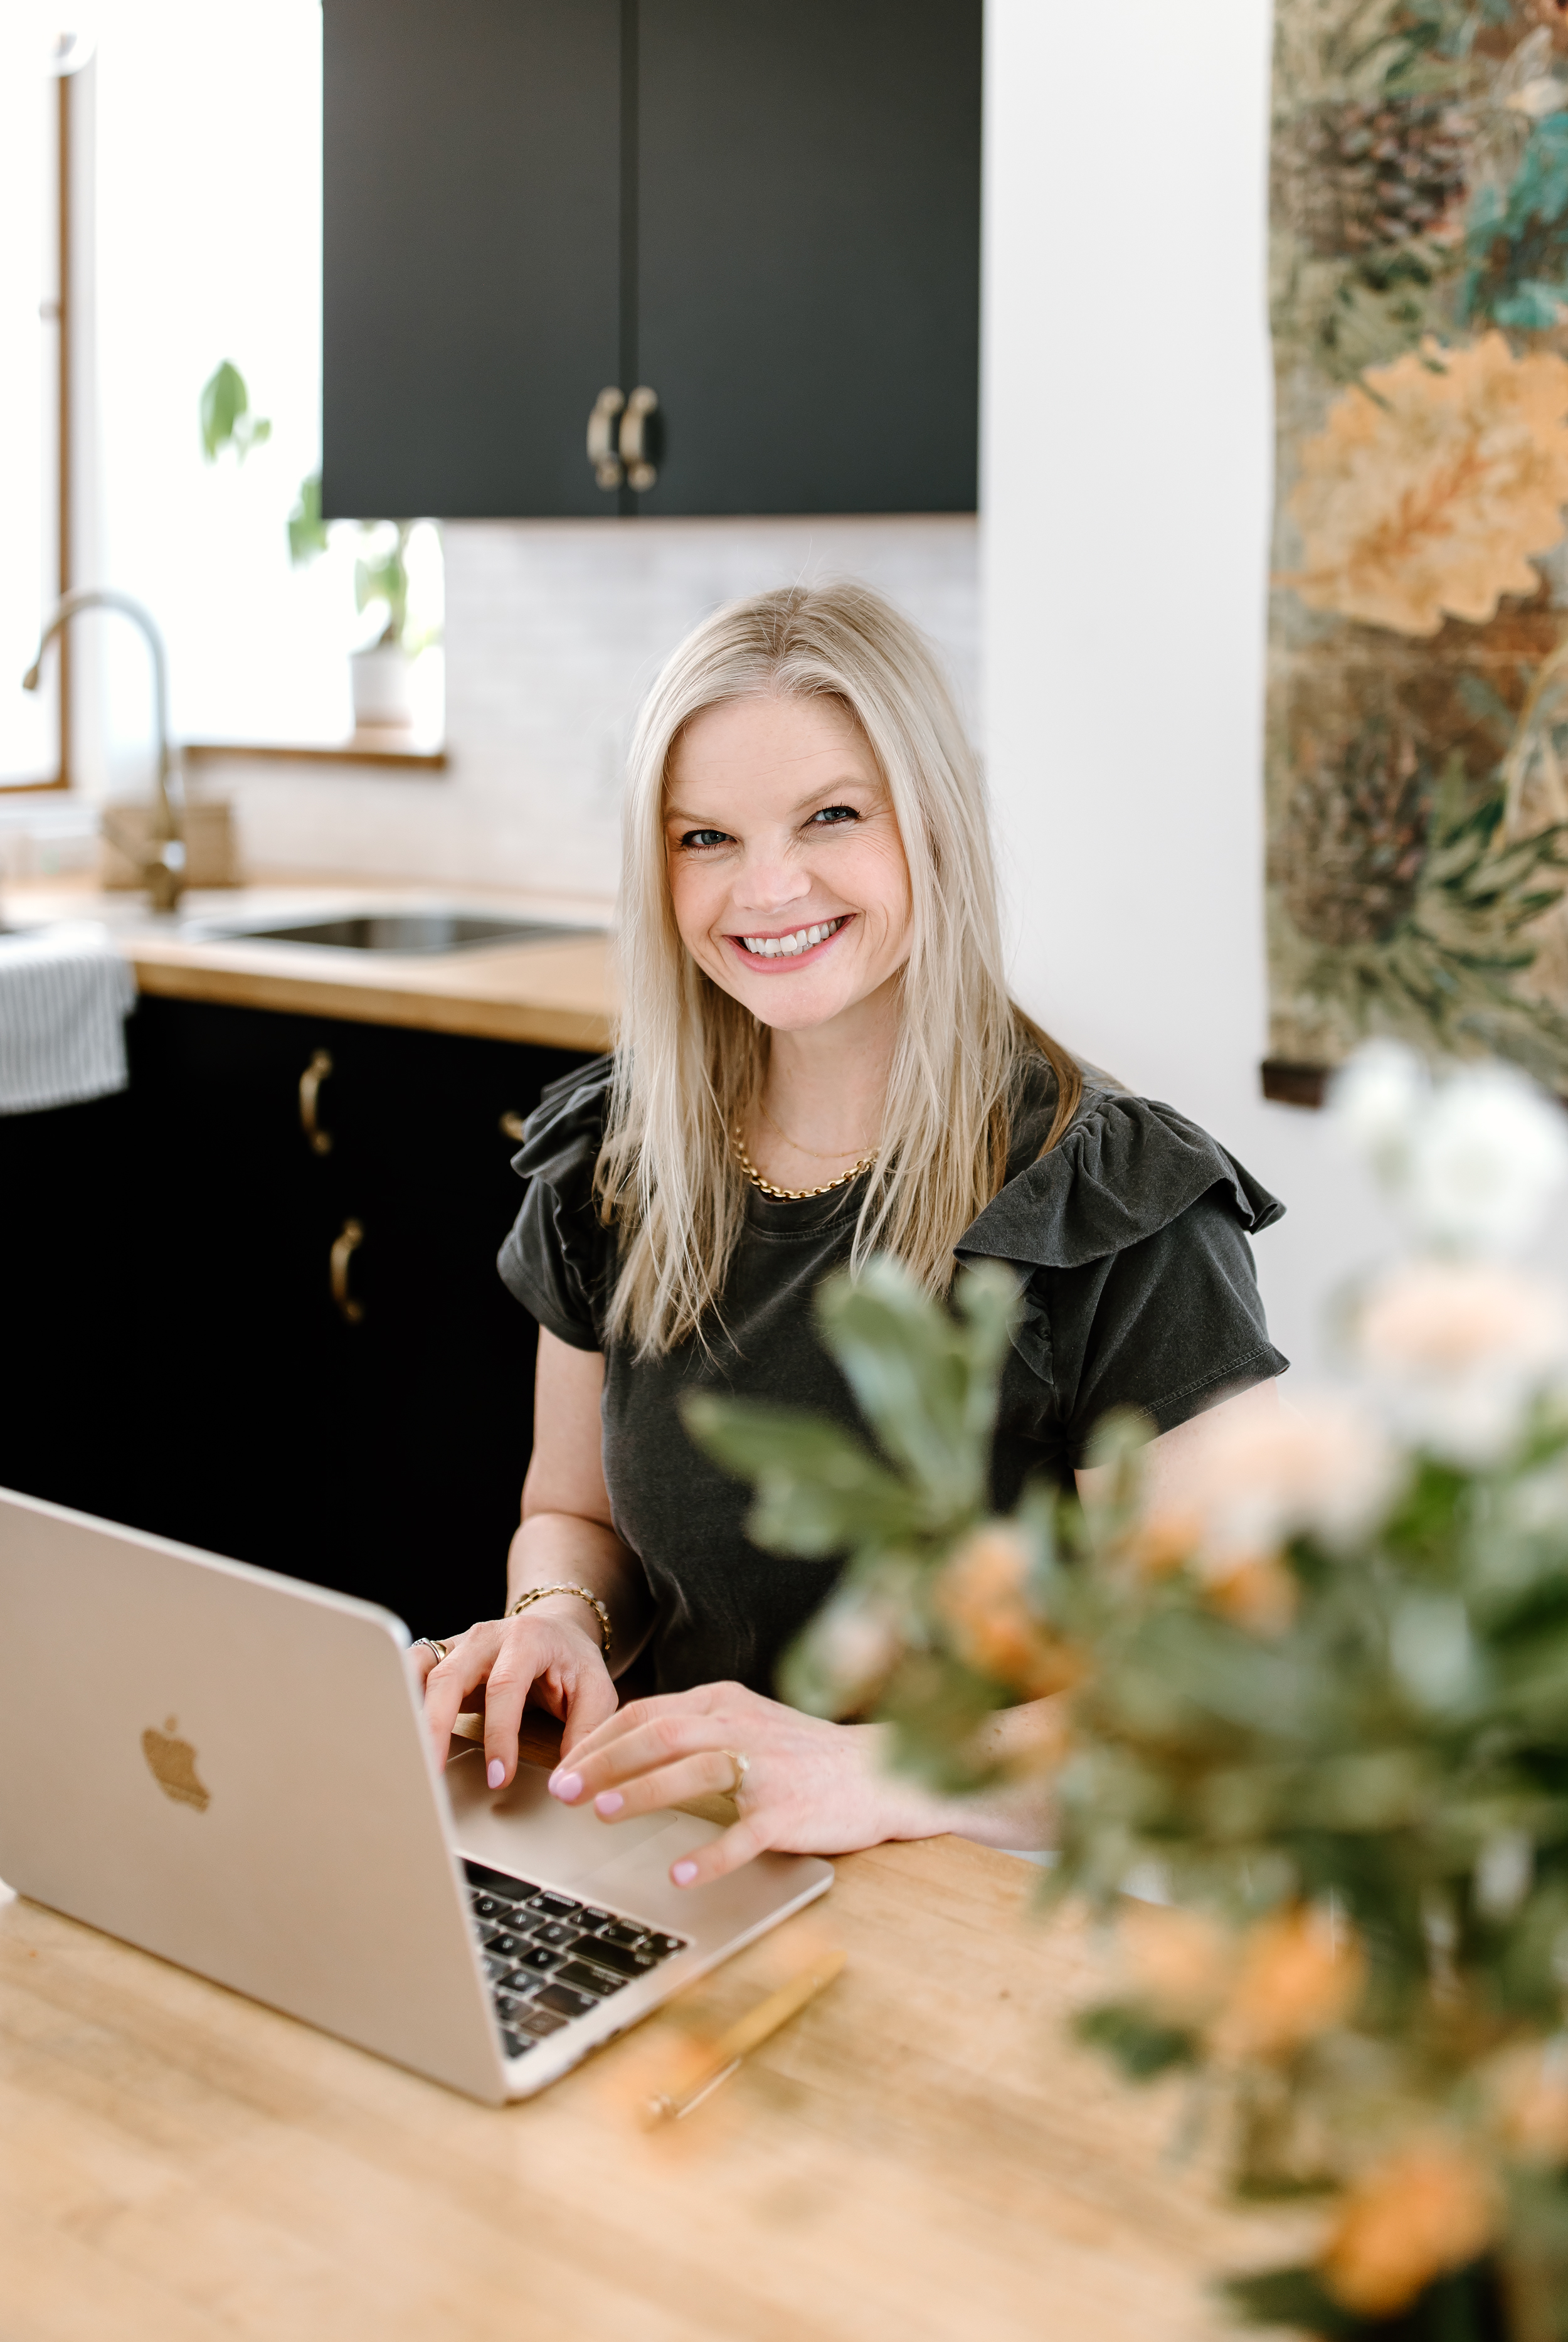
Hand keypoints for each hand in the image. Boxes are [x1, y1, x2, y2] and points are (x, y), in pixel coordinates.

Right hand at [415, 1611, 618, 1788]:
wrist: (554, 1629)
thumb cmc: (573, 1662)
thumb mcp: (597, 1690)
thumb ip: (586, 1731)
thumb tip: (567, 1779)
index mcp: (527, 1640)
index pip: (505, 1687)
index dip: (499, 1734)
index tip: (498, 1777)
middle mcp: (486, 1638)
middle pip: (449, 1678)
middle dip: (436, 1727)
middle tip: (431, 1774)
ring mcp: (458, 1645)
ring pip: (420, 1673)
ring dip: (409, 1714)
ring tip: (403, 1758)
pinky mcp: (441, 1658)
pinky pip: (410, 1674)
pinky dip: (400, 1700)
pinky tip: (398, 1734)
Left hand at [545, 1679, 943, 1886]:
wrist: (879, 1773)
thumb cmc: (805, 1754)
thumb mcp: (747, 1723)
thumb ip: (695, 1729)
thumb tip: (626, 1749)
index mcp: (724, 1703)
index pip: (647, 1712)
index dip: (599, 1738)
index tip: (563, 1764)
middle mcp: (740, 1727)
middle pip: (660, 1734)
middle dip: (604, 1761)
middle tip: (563, 1788)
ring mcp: (766, 1768)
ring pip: (695, 1771)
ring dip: (645, 1790)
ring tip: (605, 1812)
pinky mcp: (789, 1811)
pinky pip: (744, 1834)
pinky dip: (710, 1854)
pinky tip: (679, 1873)